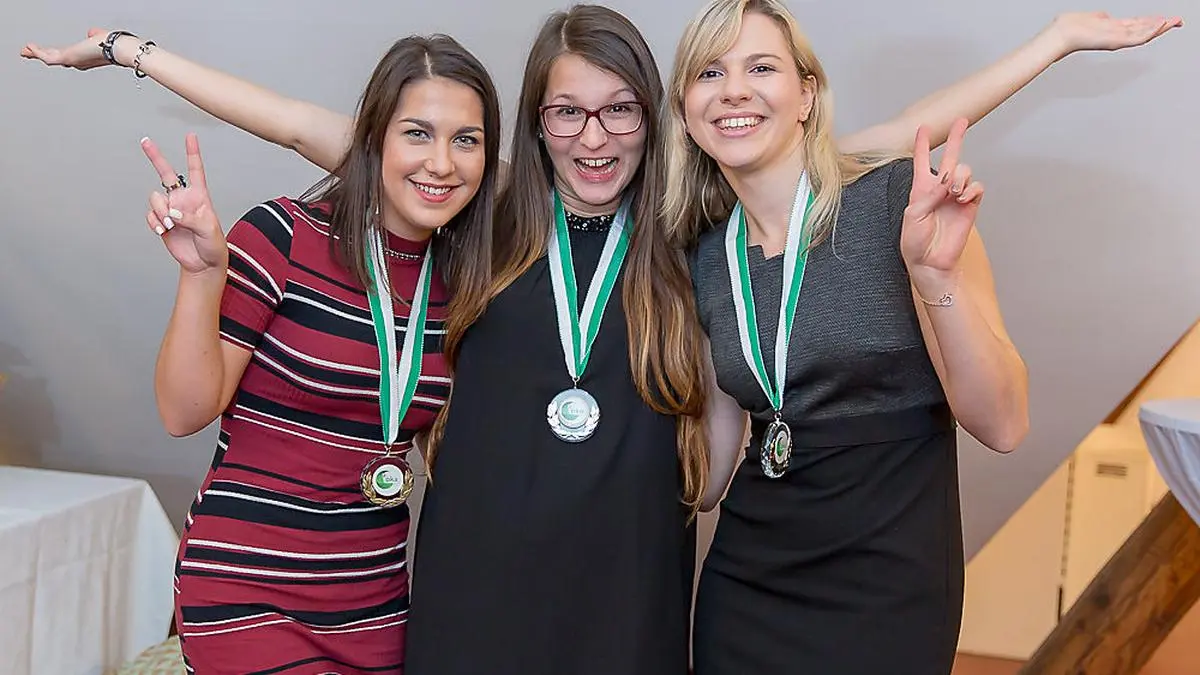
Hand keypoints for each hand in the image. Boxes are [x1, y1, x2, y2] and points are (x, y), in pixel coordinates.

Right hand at [19, 28, 118, 69]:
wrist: (118, 48)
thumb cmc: (113, 44)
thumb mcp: (98, 38)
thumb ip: (92, 36)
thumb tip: (91, 33)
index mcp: (83, 57)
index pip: (64, 55)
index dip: (52, 53)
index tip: (43, 51)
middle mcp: (77, 61)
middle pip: (53, 58)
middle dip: (39, 55)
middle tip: (27, 52)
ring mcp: (72, 60)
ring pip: (48, 58)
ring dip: (35, 54)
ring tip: (25, 51)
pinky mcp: (68, 58)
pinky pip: (48, 56)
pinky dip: (38, 52)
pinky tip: (29, 48)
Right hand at [141, 134, 227, 275]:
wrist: (203, 263)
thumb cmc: (213, 244)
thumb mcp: (208, 230)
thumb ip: (191, 218)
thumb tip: (171, 213)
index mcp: (200, 196)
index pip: (196, 170)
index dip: (192, 153)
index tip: (190, 135)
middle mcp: (183, 198)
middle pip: (166, 173)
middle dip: (155, 157)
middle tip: (145, 141)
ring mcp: (170, 209)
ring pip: (155, 198)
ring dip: (160, 211)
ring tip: (170, 225)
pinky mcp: (161, 222)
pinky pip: (150, 215)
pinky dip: (154, 222)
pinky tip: (164, 231)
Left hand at [900, 118, 982, 280]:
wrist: (931, 262)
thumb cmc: (915, 242)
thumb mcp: (914, 216)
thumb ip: (929, 194)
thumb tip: (948, 180)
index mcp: (920, 189)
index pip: (922, 161)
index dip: (922, 144)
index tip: (923, 127)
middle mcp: (939, 189)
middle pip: (950, 157)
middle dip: (956, 138)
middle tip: (962, 120)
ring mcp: (956, 197)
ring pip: (966, 171)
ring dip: (961, 177)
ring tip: (954, 192)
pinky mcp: (970, 206)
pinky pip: (977, 187)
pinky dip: (971, 189)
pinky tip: (962, 198)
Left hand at [1050, 11, 1182, 53]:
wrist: (1062, 34)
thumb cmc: (1072, 27)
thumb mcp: (1093, 19)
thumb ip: (1103, 18)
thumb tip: (1107, 16)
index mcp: (1114, 29)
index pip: (1138, 25)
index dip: (1153, 22)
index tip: (1166, 18)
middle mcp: (1118, 35)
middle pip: (1145, 30)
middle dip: (1163, 25)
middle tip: (1179, 21)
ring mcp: (1117, 39)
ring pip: (1145, 34)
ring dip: (1161, 27)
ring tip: (1175, 22)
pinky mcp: (1115, 41)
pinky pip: (1137, 37)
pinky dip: (1150, 31)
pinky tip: (1160, 25)